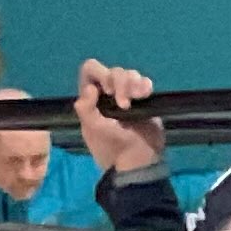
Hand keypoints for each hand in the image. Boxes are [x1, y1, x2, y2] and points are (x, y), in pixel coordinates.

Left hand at [75, 60, 165, 174]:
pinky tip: (146, 96)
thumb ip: (85, 108)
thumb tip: (91, 88)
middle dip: (120, 82)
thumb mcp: (92, 129)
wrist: (137, 161)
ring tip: (139, 99)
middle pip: (113, 71)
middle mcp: (108, 92)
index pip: (90, 70)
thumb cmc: (112, 146)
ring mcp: (127, 95)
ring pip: (130, 74)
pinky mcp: (143, 99)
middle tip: (124, 104)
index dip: (100, 73)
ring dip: (134, 83)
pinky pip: (145, 82)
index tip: (108, 91)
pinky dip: (145, 85)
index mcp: (92, 97)